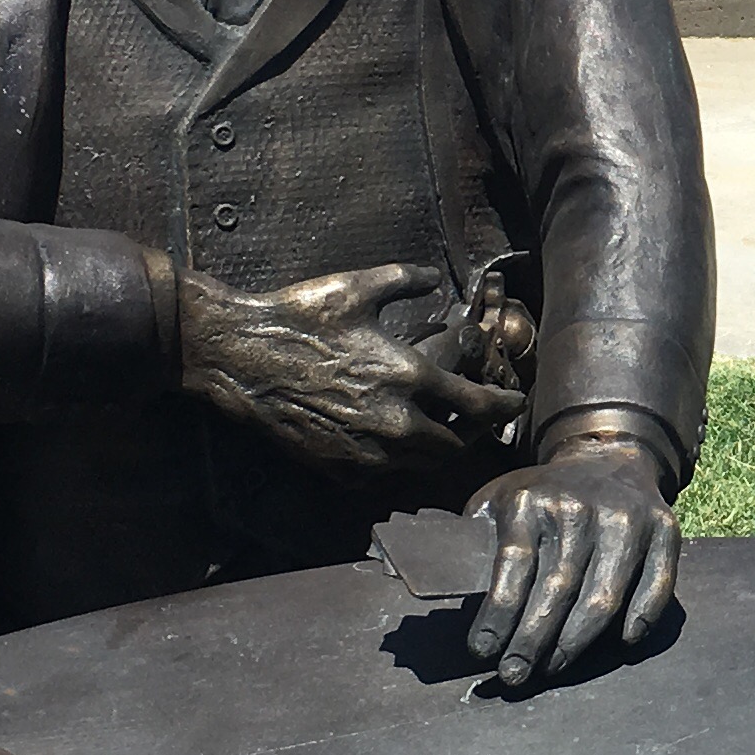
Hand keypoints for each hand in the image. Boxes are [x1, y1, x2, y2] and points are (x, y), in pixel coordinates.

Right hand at [176, 262, 524, 469]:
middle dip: (471, 434)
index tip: (514, 403)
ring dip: (434, 449)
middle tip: (475, 420)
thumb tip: (435, 279)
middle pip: (454, 445)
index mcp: (408, 378)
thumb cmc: (300, 315)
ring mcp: (365, 451)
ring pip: (419, 464)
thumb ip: (407, 279)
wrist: (240, 355)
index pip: (478, 405)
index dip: (504, 406)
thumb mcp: (359, 286)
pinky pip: (380, 475)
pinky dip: (392, 462)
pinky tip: (388, 442)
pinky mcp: (337, 467)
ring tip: (436, 430)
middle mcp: (394, 423)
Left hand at [463, 442, 678, 687]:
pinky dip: (641, 619)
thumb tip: (428, 580)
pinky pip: (656, 585)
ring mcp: (625, 518)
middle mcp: (578, 507)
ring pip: (603, 596)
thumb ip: (474, 540)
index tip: (482, 652)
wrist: (608, 457)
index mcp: (530, 501)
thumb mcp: (498, 501)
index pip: (513, 566)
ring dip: (575, 643)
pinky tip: (621, 645)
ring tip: (552, 670)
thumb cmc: (542, 498)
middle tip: (514, 676)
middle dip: (531, 642)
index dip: (497, 615)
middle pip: (556, 589)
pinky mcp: (664, 529)